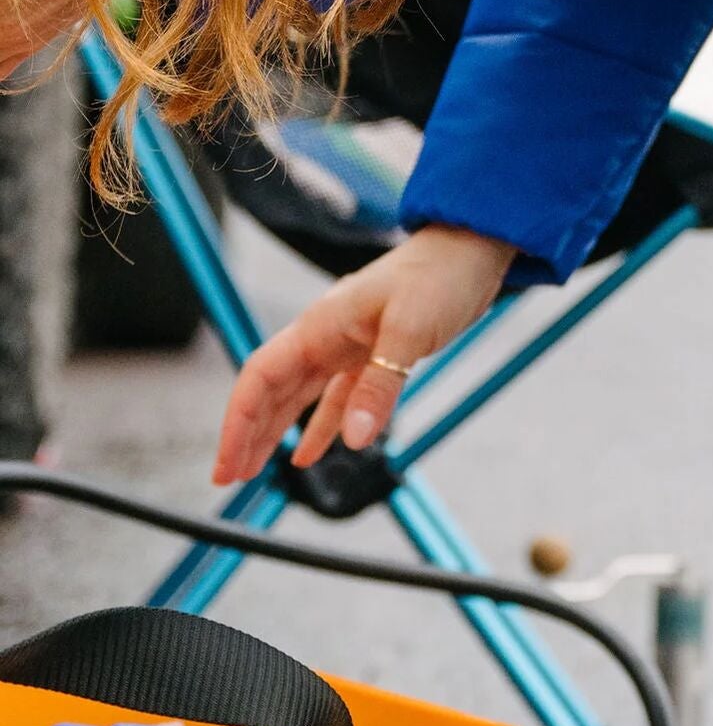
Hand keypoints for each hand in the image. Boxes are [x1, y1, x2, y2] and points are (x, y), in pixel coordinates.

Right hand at [212, 225, 512, 485]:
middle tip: (228, 478)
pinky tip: (309, 452)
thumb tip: (355, 440)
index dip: (238, 421)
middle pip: (272, 390)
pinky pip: (338, 396)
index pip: (260, 376)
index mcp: (320, 326)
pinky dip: (322, 424)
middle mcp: (326, 336)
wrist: (473, 248)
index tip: (226, 463)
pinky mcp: (375, 353)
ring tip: (253, 470)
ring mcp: (349, 344)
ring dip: (276, 431)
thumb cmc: (441, 274)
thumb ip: (380, 385)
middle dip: (247, 433)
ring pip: (299, 395)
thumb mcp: (410, 328)